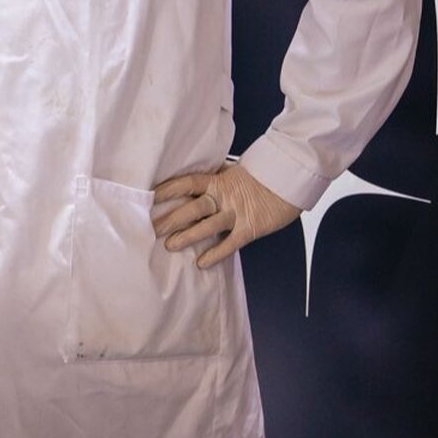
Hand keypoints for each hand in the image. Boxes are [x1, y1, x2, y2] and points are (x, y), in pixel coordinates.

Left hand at [152, 163, 300, 267]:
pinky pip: (230, 243)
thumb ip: (213, 180)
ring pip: (207, 226)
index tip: (149, 197)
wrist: (289, 180)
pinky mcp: (250, 227)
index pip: (187, 183)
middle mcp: (223, 197)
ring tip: (169, 245)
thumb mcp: (232, 173)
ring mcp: (236, 213)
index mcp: (217, 180)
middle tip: (150, 228)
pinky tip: (201, 263)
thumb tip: (189, 184)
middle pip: (192, 208)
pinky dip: (216, 254)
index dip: (168, 189)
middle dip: (171, 219)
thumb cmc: (258, 177)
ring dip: (187, 236)